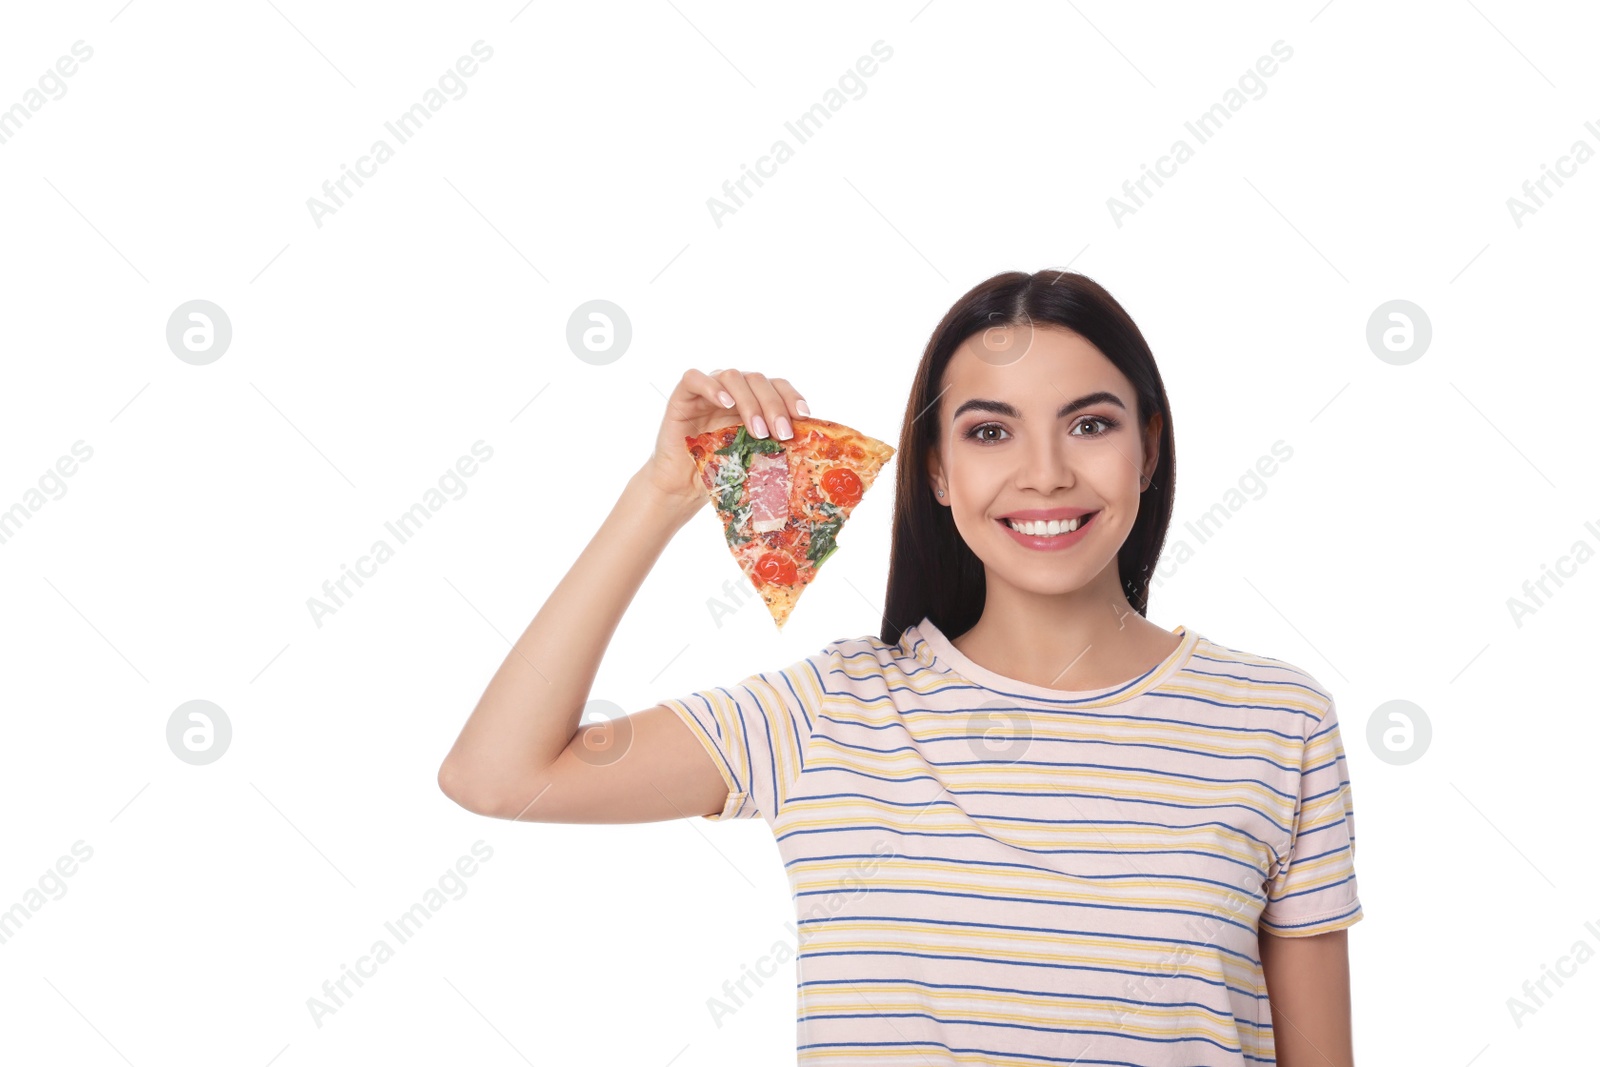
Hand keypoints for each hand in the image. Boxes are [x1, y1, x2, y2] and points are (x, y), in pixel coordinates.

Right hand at [641, 368, 810, 507]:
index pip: (777, 386)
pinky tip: (725, 403)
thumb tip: (809, 445)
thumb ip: (774, 443)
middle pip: (758, 380)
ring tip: (758, 431)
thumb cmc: (721, 470)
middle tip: (782, 433)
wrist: (683, 485)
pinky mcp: (683, 394)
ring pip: (733, 377)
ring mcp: (708, 389)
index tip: (804, 416)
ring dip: (749, 402)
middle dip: (774, 405)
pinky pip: (695, 378)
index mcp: (753, 399)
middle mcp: (733, 389)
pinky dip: (712, 387)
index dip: (792, 396)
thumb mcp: (754, 455)